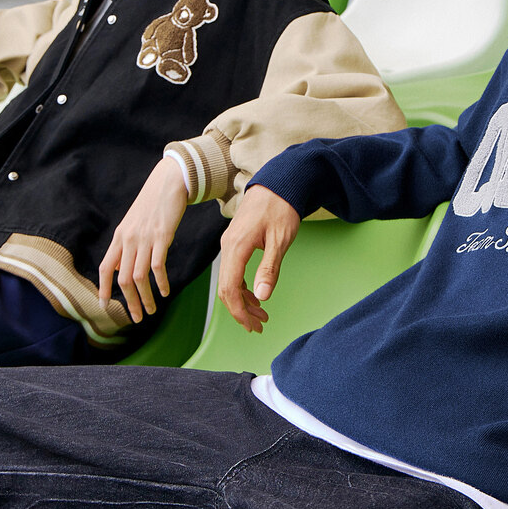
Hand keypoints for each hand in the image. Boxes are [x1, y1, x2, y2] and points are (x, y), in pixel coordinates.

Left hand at [99, 157, 188, 322]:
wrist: (169, 182)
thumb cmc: (153, 203)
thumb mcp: (134, 223)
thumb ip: (127, 244)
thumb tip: (121, 267)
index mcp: (119, 237)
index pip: (106, 268)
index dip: (102, 289)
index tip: (104, 306)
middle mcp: (128, 239)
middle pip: (123, 279)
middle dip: (129, 302)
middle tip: (137, 318)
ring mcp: (144, 238)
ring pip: (139, 277)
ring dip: (145, 298)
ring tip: (152, 310)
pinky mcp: (162, 237)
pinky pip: (157, 266)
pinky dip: (160, 283)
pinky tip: (165, 292)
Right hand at [217, 183, 300, 331]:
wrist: (278, 183)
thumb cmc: (281, 208)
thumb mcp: (280, 239)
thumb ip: (269, 269)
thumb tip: (262, 297)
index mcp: (237, 247)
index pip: (230, 288)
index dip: (239, 311)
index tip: (253, 325)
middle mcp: (228, 246)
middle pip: (226, 288)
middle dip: (241, 310)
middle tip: (259, 325)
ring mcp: (230, 244)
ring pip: (229, 280)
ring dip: (243, 300)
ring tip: (261, 314)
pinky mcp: (236, 242)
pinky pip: (233, 270)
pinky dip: (243, 286)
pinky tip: (256, 294)